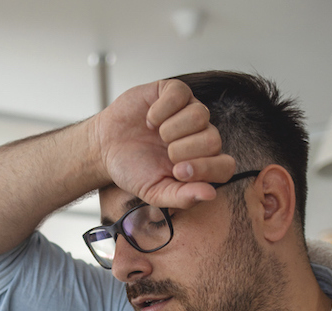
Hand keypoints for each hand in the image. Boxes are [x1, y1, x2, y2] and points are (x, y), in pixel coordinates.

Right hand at [91, 79, 236, 209]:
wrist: (105, 148)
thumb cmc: (133, 169)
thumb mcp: (154, 191)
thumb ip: (182, 197)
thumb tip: (210, 195)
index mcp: (201, 162)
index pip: (225, 166)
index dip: (206, 169)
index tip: (177, 171)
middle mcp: (200, 135)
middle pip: (214, 139)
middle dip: (185, 150)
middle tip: (165, 153)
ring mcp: (189, 111)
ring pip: (200, 115)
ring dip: (172, 129)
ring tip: (157, 135)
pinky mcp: (173, 91)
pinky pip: (180, 94)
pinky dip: (161, 110)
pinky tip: (150, 120)